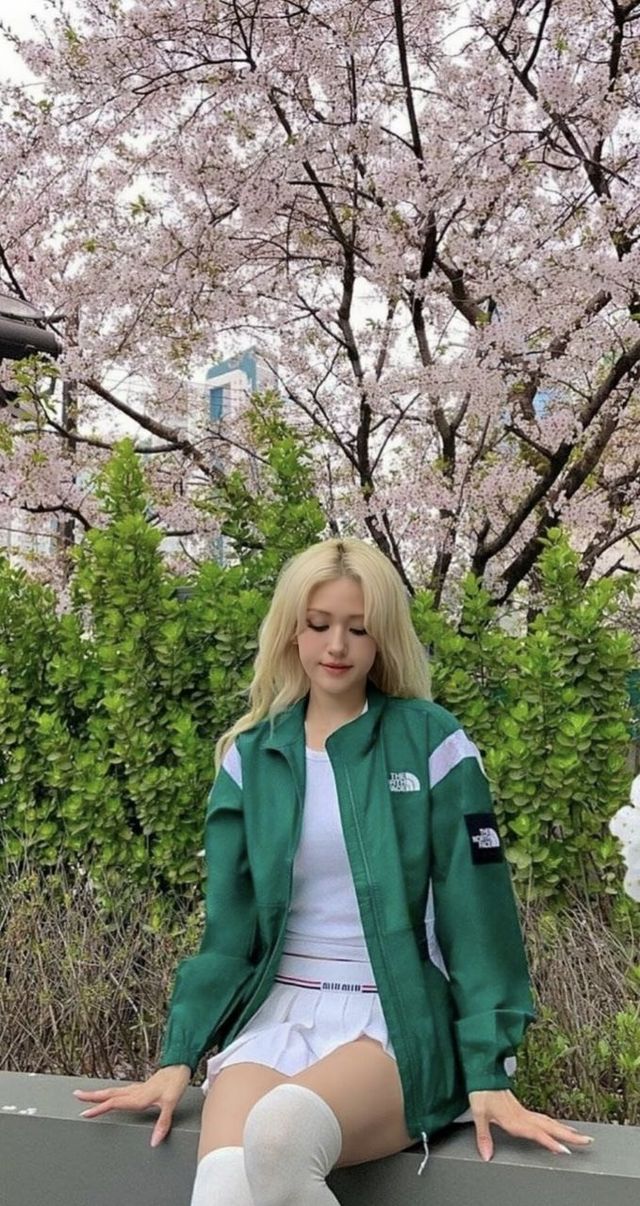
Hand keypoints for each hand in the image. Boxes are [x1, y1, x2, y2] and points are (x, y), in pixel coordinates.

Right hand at [73, 1064, 191, 1146]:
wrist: (181, 1065)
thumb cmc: (175, 1082)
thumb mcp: (171, 1103)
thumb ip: (162, 1124)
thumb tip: (154, 1142)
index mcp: (138, 1097)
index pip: (113, 1103)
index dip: (98, 1108)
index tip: (84, 1112)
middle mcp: (135, 1092)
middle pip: (109, 1094)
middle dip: (92, 1096)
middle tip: (76, 1095)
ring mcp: (138, 1088)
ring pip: (114, 1091)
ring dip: (100, 1093)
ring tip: (88, 1095)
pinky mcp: (142, 1087)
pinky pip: (122, 1090)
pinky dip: (112, 1093)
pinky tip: (113, 1095)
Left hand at [468, 1089, 593, 1161]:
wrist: (481, 1074)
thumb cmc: (481, 1092)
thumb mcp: (478, 1113)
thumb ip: (484, 1136)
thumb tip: (487, 1155)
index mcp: (514, 1118)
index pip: (537, 1132)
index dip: (551, 1142)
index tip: (566, 1150)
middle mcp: (522, 1115)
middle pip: (550, 1126)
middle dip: (569, 1135)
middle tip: (587, 1140)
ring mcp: (523, 1111)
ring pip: (548, 1121)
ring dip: (564, 1129)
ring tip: (578, 1135)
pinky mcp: (521, 1109)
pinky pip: (542, 1117)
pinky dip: (553, 1123)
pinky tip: (557, 1125)